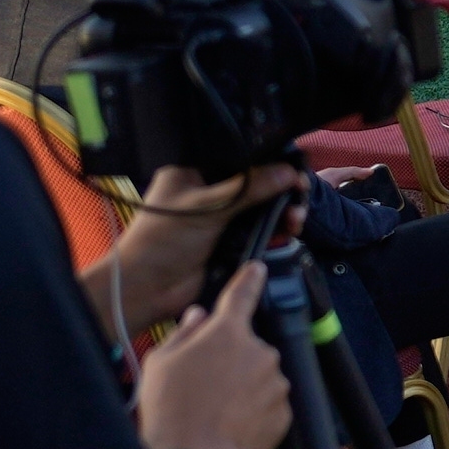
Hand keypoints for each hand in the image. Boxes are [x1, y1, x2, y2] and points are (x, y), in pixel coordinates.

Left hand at [117, 160, 303, 329]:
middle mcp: (208, 193)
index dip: (269, 164)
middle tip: (299, 198)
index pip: (238, 160)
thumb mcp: (208, 207)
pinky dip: (275, 233)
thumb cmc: (163, 240)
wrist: (148, 288)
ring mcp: (219, 219)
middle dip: (281, 191)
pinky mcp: (229, 243)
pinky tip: (288, 234)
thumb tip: (288, 172)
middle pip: (255, 185)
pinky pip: (259, 233)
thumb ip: (249, 189)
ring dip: (281, 213)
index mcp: (193, 173)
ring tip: (295, 221)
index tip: (294, 173)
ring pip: (260, 210)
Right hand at [135, 263, 288, 448]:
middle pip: (248, 346)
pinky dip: (254, 411)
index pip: (242, 295)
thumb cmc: (171, 408)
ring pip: (260, 377)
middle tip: (203, 384)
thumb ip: (185, 333)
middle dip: (230, 359)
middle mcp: (260, 352)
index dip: (250, 279)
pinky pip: (269, 404)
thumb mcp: (162, 361)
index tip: (259, 269)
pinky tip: (230, 424)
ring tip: (214, 409)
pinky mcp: (286, 412)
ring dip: (243, 386)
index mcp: (228, 333)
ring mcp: (277, 383)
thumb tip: (198, 317)